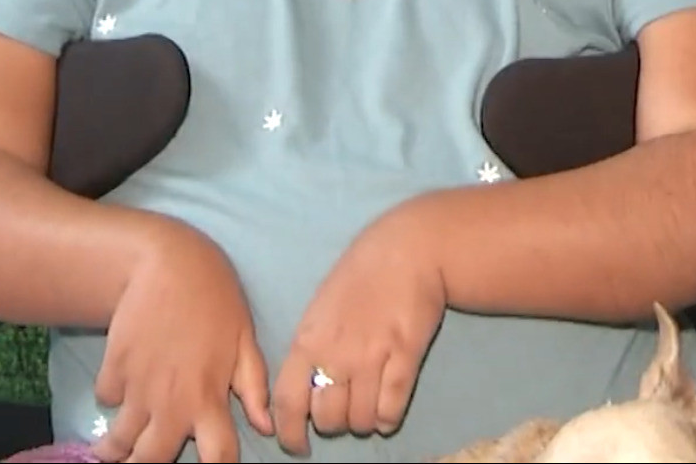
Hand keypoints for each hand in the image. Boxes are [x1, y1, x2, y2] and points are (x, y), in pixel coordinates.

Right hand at [92, 219, 272, 462]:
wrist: (168, 263)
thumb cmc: (216, 300)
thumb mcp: (244, 341)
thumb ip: (253, 388)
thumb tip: (266, 428)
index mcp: (209, 399)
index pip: (217, 457)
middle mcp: (172, 403)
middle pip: (152, 459)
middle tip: (136, 460)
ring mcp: (139, 388)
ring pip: (119, 440)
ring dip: (115, 448)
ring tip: (112, 449)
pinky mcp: (111, 369)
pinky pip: (108, 399)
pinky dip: (113, 398)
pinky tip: (119, 389)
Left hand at [271, 204, 448, 455]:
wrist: (408, 250)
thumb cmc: (360, 274)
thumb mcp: (319, 308)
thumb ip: (310, 348)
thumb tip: (304, 388)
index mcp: (308, 340)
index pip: (287, 401)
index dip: (289, 432)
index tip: (297, 445)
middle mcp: (335, 354)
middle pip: (327, 417)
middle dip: (333, 425)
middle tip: (342, 414)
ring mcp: (372, 357)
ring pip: (359, 419)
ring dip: (361, 423)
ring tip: (366, 410)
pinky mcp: (406, 358)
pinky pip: (391, 408)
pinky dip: (387, 420)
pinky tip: (386, 413)